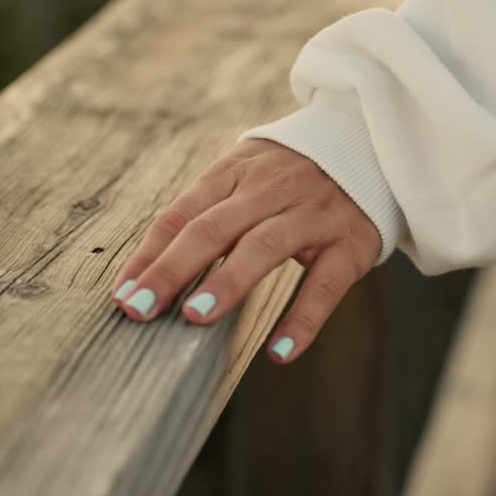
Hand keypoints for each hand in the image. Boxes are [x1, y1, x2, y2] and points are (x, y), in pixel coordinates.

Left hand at [110, 138, 380, 362]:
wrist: (371, 144)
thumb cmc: (291, 174)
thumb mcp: (245, 176)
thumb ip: (204, 215)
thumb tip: (146, 273)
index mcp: (237, 172)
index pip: (184, 213)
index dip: (151, 253)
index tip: (123, 293)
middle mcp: (272, 189)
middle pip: (214, 227)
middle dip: (173, 268)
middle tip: (141, 307)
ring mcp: (313, 214)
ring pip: (265, 246)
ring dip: (229, 281)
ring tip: (196, 317)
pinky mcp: (350, 243)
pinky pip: (325, 284)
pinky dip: (302, 318)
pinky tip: (279, 352)